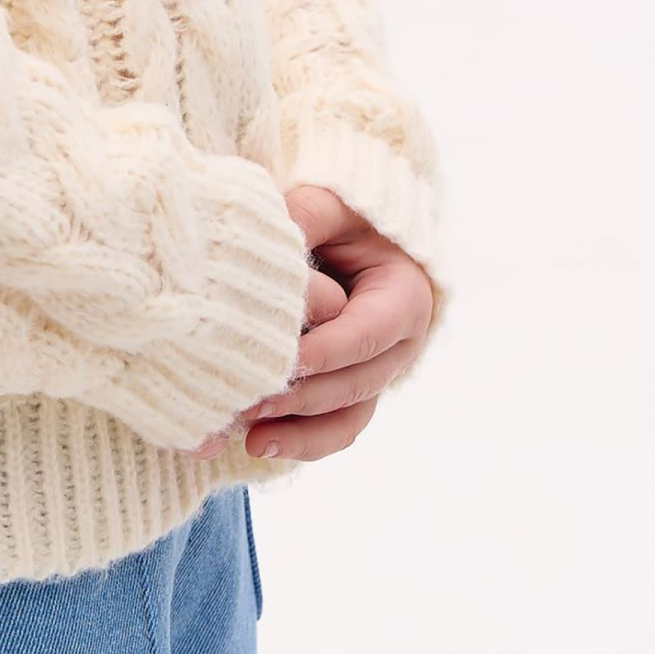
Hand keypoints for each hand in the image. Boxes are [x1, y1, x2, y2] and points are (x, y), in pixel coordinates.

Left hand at [180, 181, 436, 465]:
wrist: (349, 238)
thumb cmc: (341, 219)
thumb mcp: (330, 207)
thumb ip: (307, 218)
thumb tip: (271, 240)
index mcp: (404, 298)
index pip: (366, 333)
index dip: (326, 352)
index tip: (283, 362)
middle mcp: (398, 346)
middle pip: (356, 383)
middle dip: (303, 397)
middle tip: (250, 403)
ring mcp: (375, 375)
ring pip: (348, 417)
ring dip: (301, 433)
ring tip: (250, 440)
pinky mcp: (349, 393)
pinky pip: (333, 429)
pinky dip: (300, 441)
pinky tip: (257, 445)